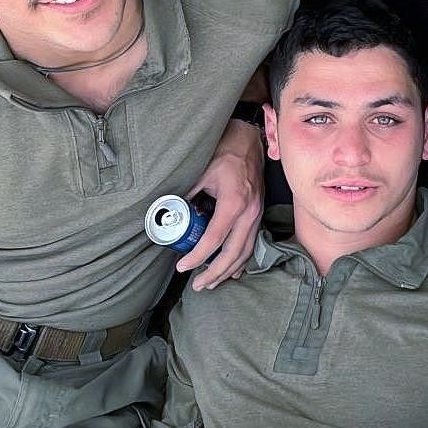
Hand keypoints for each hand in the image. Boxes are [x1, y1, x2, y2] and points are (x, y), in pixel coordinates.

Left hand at [180, 120, 264, 289]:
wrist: (249, 141)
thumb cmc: (225, 153)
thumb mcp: (201, 171)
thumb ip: (187, 194)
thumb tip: (169, 214)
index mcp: (234, 202)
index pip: (214, 238)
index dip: (198, 256)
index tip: (182, 267)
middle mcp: (250, 212)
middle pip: (233, 253)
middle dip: (214, 273)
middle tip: (197, 285)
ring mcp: (257, 215)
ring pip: (245, 252)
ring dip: (228, 270)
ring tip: (210, 282)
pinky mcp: (259, 214)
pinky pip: (252, 244)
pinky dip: (241, 260)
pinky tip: (232, 271)